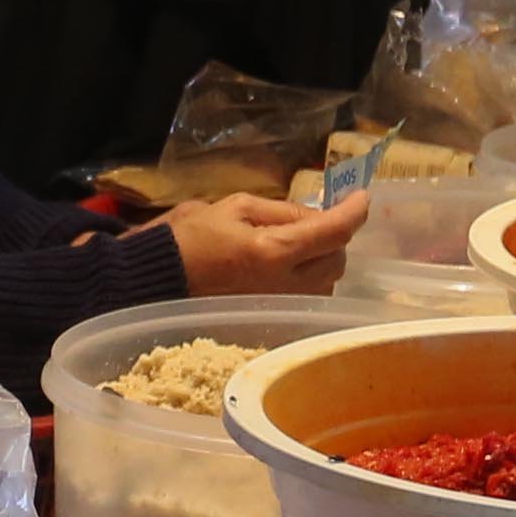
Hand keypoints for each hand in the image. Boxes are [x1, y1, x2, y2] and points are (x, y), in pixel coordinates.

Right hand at [166, 191, 365, 296]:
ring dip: (324, 260)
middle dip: (337, 237)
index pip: (334, 231)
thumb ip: (280, 211)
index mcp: (274, 251)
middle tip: (320, 221)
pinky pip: (308, 299)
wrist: (155, 281)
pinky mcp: (271, 319)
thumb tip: (315, 215)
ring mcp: (279, 306)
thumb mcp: (234, 207)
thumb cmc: (187, 238)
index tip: (361, 197)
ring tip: (303, 245)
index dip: (354, 211)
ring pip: (327, 283)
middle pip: (338, 260)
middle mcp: (285, 284)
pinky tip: (291, 269)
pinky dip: (310, 280)